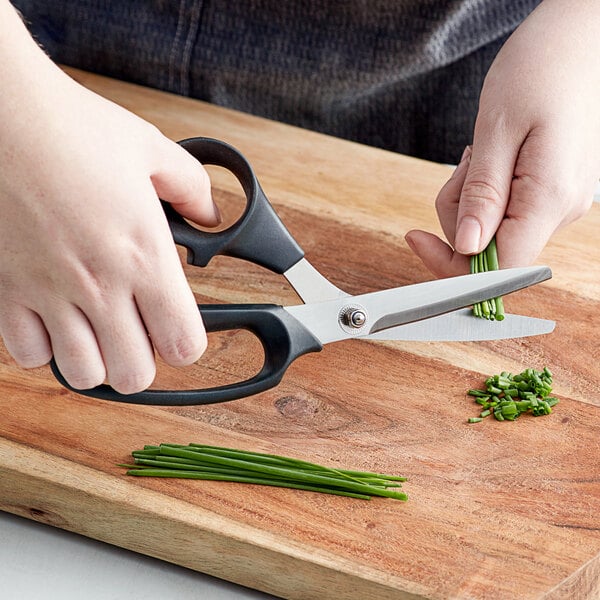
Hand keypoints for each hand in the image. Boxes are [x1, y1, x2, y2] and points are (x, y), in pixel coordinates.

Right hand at [0, 60, 218, 392]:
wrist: (0, 111)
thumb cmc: (71, 127)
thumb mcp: (152, 150)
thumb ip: (192, 190)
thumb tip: (210, 216)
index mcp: (145, 254)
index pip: (183, 343)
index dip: (185, 343)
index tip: (178, 328)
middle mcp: (100, 284)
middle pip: (133, 375)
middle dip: (142, 360)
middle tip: (137, 333)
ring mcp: (50, 292)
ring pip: (83, 375)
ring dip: (96, 359)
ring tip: (97, 330)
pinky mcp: (6, 291)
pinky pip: (28, 355)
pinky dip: (44, 346)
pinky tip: (55, 318)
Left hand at [405, 0, 599, 277]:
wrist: (581, 35)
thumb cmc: (542, 67)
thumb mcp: (497, 130)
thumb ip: (482, 195)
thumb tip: (466, 246)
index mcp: (550, 198)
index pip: (499, 267)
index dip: (452, 265)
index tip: (417, 240)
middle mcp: (562, 208)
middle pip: (490, 247)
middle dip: (457, 215)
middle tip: (463, 166)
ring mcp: (562, 201)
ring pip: (495, 227)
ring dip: (471, 198)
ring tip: (480, 153)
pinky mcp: (555, 191)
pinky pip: (508, 208)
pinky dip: (488, 189)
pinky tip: (494, 156)